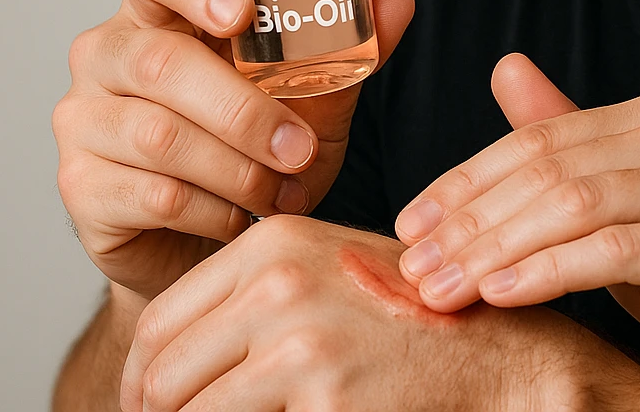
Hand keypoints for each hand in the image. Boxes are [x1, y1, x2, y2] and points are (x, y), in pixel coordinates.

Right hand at [53, 0, 413, 300]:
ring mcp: (85, 119)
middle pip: (160, 61)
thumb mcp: (314, 95)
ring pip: (159, 135)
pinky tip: (241, 218)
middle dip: (243, 110)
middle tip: (300, 146)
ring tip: (283, 189)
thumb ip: (350, 47)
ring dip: (238, 169)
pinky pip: (153, 194)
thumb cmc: (257, 150)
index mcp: (162, 10)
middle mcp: (109, 54)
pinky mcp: (81, 187)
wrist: (211, 242)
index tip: (242, 12)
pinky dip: (214, 211)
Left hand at [119, 216, 577, 411]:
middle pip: (162, 372)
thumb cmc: (413, 317)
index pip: (160, 321)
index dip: (140, 378)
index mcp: (273, 244)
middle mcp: (279, 285)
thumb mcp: (329, 272)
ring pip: (191, 411)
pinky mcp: (324, 399)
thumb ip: (252, 294)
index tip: (145, 407)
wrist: (498, 352)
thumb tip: (163, 363)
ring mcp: (301, 342)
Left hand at [392, 54, 639, 402]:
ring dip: (495, 249)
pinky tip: (501, 294)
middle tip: (414, 266)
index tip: (411, 222)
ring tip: (442, 287)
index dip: (467, 179)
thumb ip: (568, 146)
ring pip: (574, 204)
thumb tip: (505, 69)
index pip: (540, 136)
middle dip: (470, 220)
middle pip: (550, 167)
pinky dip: (547, 270)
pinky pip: (613, 250)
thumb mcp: (627, 207)